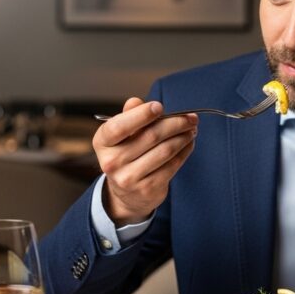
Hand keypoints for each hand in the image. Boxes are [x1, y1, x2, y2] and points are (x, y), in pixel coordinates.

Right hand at [93, 97, 196, 225]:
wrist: (126, 192)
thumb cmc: (126, 153)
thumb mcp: (122, 134)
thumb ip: (129, 115)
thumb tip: (137, 101)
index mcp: (102, 142)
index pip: (119, 126)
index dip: (140, 115)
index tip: (159, 106)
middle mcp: (112, 162)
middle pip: (150, 136)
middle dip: (175, 123)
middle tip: (190, 118)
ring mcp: (129, 178)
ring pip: (165, 150)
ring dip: (183, 137)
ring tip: (192, 129)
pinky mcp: (148, 189)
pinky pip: (172, 165)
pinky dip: (184, 151)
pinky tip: (188, 143)